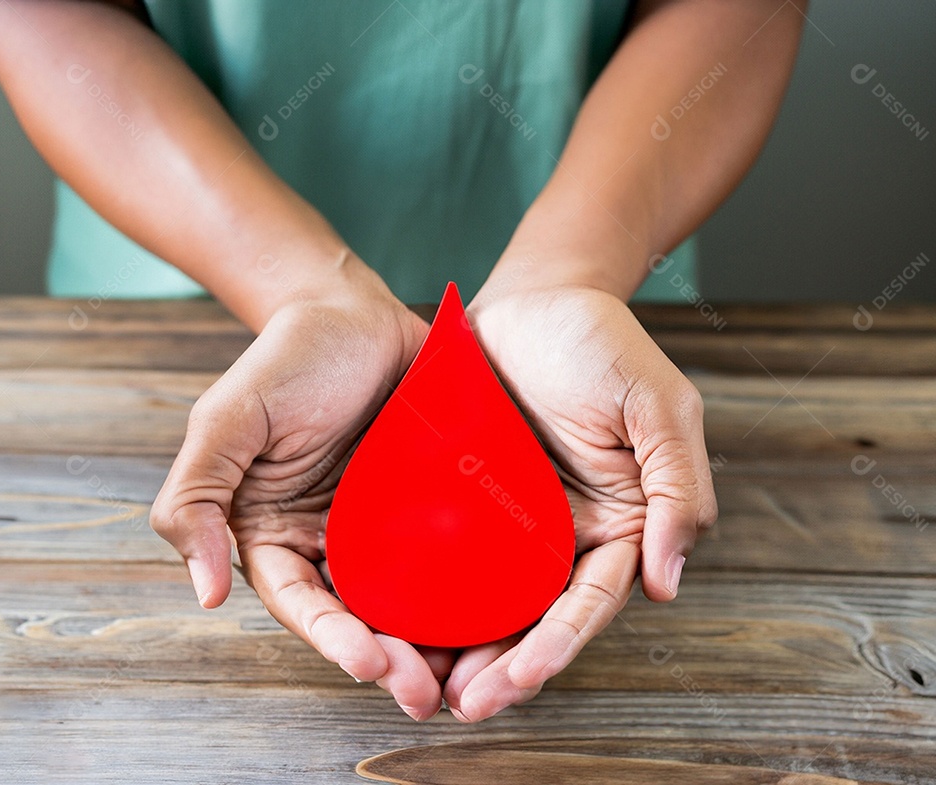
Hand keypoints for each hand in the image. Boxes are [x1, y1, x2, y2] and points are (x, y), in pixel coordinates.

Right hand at [150, 267, 452, 720]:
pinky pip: (454, 552)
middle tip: (424, 693)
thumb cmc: (285, 359)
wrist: (354, 309)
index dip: (331, 637)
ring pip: (411, 597)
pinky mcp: (433, 503)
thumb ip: (195, 497)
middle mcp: (331, 539)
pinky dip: (472, 588)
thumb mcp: (226, 419)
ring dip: (435, 641)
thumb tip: (204, 591)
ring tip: (467, 676)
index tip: (368, 662)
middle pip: (359, 615)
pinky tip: (501, 613)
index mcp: (275, 532)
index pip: (300, 601)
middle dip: (390, 660)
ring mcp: (386, 524)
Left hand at [443, 284, 717, 721]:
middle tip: (463, 704)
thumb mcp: (660, 407)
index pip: (589, 602)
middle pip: (533, 616)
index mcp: (621, 525)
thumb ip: (678, 490)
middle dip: (503, 666)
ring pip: (486, 597)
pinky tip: (396, 619)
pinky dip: (427, 591)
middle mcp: (564, 534)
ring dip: (460, 645)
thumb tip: (668, 583)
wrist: (536, 297)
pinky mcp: (465, 498)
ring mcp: (511, 519)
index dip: (557, 646)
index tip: (519, 679)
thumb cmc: (605, 345)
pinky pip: (444, 552)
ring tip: (424, 685)